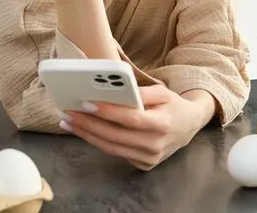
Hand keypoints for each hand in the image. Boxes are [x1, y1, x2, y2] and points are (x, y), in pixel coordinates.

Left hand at [59, 85, 213, 170]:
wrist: (189, 126)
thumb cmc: (172, 105)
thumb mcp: (162, 92)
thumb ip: (141, 92)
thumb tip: (116, 90)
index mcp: (162, 124)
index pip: (130, 119)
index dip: (107, 112)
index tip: (86, 103)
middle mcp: (155, 145)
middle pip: (115, 136)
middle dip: (88, 124)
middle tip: (68, 113)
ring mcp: (149, 158)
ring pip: (111, 147)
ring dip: (86, 135)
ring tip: (68, 122)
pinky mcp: (143, 165)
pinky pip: (116, 153)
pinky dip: (98, 142)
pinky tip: (84, 131)